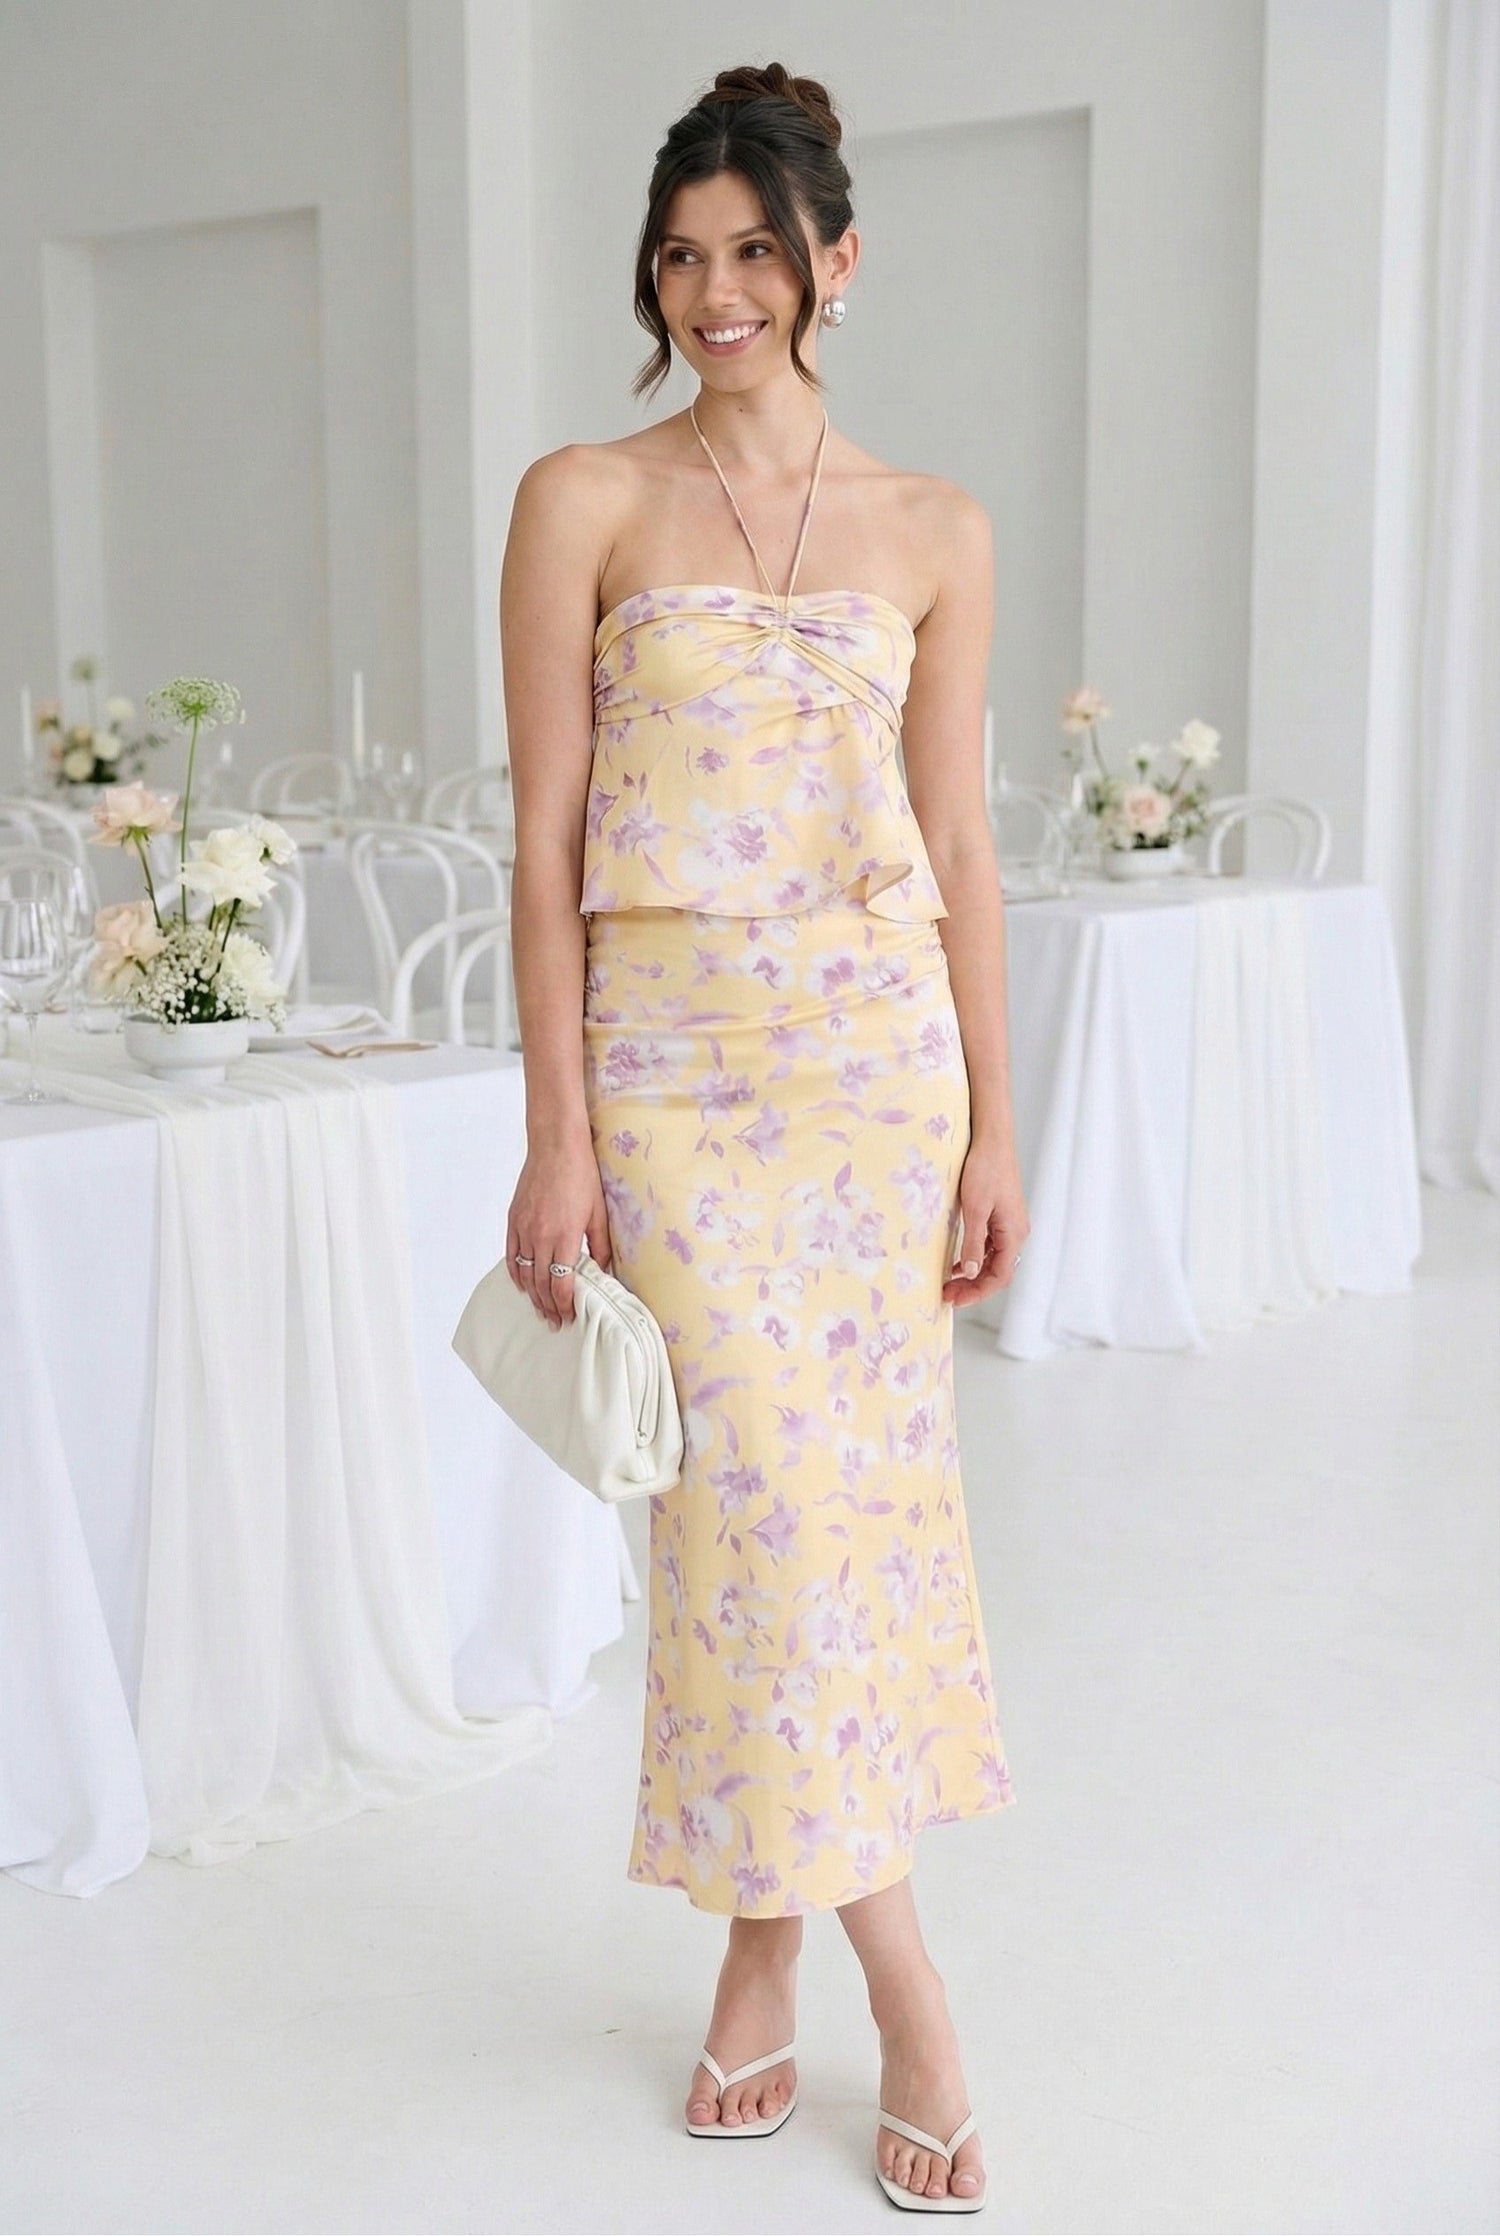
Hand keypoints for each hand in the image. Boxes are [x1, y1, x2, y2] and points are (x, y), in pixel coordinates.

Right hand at [506, 1138, 612, 1328]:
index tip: (569, 1317)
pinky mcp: (513, 1221)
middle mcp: (540, 1237)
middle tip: (554, 1321)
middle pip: (541, 1285)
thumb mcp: (598, 1212)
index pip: (562, 1284)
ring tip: (540, 1309)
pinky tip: (522, 1284)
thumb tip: (605, 1270)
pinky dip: (515, 1274)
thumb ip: (600, 1245)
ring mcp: (523, 1230)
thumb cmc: (580, 1175)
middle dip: (548, 1307)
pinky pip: (511, 1256)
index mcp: (564, 1237)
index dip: (565, 1306)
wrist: (555, 1146)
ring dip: (532, 1296)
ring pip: (524, 1274)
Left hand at [942, 1138, 1029, 1307]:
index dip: (977, 1292)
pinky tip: (958, 1262)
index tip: (954, 1299)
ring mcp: (1011, 1224)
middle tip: (947, 1295)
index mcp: (1014, 1233)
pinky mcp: (1002, 1216)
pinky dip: (975, 1258)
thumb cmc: (985, 1169)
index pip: (1000, 1276)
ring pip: (994, 1260)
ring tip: (949, 1283)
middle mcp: (1017, 1232)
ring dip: (973, 1274)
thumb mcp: (975, 1209)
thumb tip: (971, 1273)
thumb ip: (974, 1243)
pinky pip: (991, 1246)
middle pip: (998, 1271)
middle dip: (973, 1287)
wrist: (992, 1140)